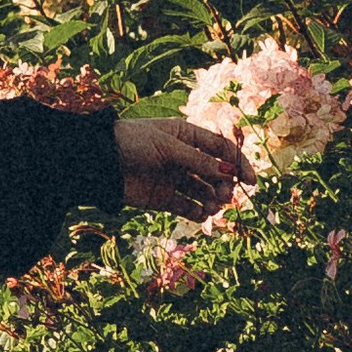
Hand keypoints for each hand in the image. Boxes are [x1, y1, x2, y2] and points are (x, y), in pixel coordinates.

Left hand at [115, 114, 251, 219]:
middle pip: (215, 173)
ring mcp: (174, 178)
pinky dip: (196, 213)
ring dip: (212, 200)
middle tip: (224, 195)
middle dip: (224, 185)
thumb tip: (229, 172)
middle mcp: (184, 158)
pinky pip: (186, 207)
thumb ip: (198, 161)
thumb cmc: (133, 142)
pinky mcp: (163, 198)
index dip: (238, 164)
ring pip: (203, 192)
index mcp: (187, 136)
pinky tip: (201, 215)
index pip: (221, 150)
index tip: (251, 181)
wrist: (100, 161)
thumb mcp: (168, 147)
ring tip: (212, 207)